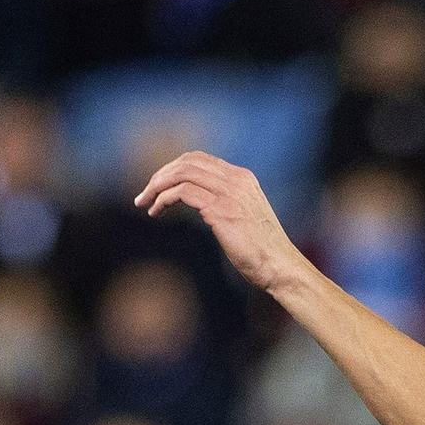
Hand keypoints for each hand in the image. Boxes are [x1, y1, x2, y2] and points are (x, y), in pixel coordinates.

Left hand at [134, 152, 305, 294]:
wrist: (279, 265)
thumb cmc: (262, 249)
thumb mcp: (245, 216)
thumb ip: (227, 202)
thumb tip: (201, 202)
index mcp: (243, 178)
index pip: (200, 159)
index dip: (173, 168)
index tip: (159, 186)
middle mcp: (237, 180)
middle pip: (187, 162)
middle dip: (160, 176)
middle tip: (145, 196)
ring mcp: (229, 193)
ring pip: (182, 173)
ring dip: (156, 186)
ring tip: (145, 203)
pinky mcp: (220, 210)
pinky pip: (182, 192)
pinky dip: (163, 199)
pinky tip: (157, 212)